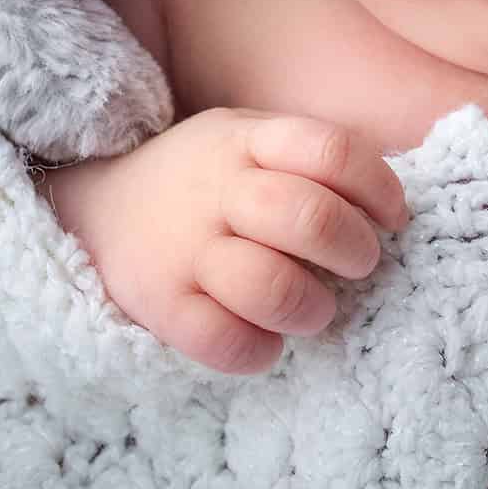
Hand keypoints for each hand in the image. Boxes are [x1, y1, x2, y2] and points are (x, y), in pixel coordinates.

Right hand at [39, 107, 408, 373]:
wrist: (95, 206)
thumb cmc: (203, 179)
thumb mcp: (247, 138)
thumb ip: (308, 157)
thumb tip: (392, 203)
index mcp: (247, 141)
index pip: (332, 150)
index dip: (379, 187)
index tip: (392, 218)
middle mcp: (217, 189)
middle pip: (307, 216)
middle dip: (354, 249)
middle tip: (359, 264)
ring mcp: (185, 248)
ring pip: (268, 284)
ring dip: (311, 306)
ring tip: (315, 309)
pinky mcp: (159, 304)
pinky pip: (220, 340)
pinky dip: (257, 350)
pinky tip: (266, 342)